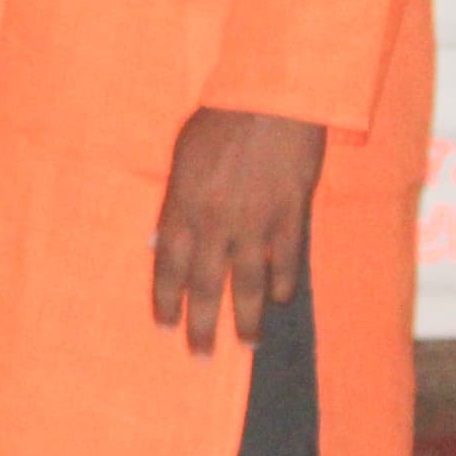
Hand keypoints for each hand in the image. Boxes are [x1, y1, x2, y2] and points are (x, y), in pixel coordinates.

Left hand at [152, 106, 322, 353]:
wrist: (271, 98)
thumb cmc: (220, 118)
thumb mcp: (182, 155)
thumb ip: (175, 200)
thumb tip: (163, 238)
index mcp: (183, 204)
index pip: (168, 264)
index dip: (166, 298)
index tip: (165, 325)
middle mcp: (216, 221)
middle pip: (207, 284)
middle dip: (202, 324)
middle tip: (202, 356)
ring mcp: (256, 222)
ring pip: (249, 284)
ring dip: (247, 318)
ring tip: (246, 344)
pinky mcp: (292, 216)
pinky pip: (287, 262)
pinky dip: (283, 284)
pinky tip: (280, 300)